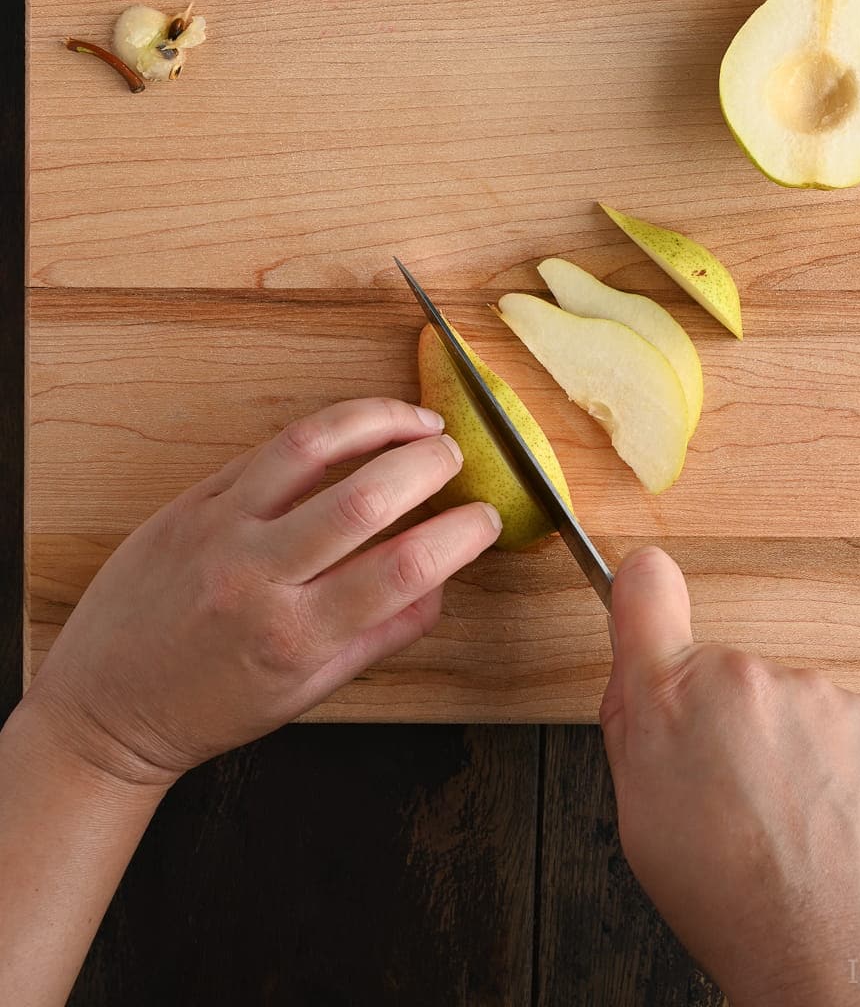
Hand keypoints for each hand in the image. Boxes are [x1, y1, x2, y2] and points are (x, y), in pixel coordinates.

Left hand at [23, 397, 500, 786]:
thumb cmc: (209, 707)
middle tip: (454, 458)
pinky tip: (357, 428)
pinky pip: (268, 449)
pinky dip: (325, 430)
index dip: (460, 535)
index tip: (484, 519)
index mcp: (296, 636)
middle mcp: (257, 577)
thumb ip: (384, 636)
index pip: (403, 570)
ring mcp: (219, 530)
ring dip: (380, 422)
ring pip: (311, 448)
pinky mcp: (192, 502)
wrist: (106, 707)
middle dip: (429, 464)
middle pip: (365, 497)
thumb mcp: (311, 692)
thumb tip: (441, 585)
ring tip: (417, 421)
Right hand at [600, 548, 859, 1006]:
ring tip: (785, 817)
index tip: (645, 589)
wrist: (828, 950)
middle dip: (722, 714)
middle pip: (722, 670)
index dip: (642, 590)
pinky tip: (825, 813)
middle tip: (729, 789)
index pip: (644, 590)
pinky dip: (832, 756)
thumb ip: (633, 725)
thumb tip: (636, 670)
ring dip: (782, 740)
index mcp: (668, 697)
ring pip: (784, 700)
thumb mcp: (637, 814)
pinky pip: (838, 719)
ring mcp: (813, 690)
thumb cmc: (728, 895)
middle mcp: (741, 675)